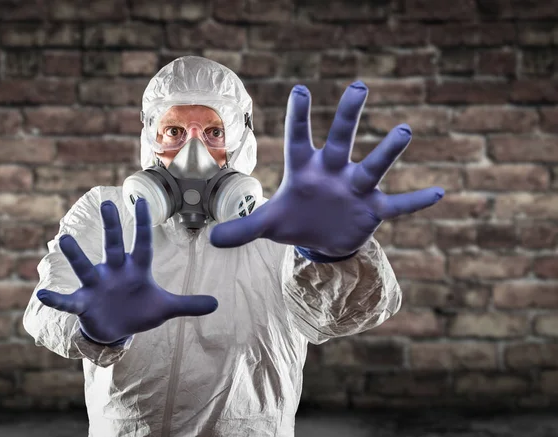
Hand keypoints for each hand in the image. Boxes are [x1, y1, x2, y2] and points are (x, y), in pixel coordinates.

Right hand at [37, 198, 217, 344]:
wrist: (117, 328)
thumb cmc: (140, 311)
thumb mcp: (165, 309)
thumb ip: (188, 304)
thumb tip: (217, 304)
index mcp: (136, 270)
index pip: (141, 243)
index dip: (142, 224)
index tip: (141, 201)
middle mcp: (115, 272)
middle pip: (112, 246)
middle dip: (110, 227)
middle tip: (106, 203)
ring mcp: (98, 286)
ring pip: (87, 267)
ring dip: (77, 255)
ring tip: (64, 239)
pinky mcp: (84, 303)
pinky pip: (69, 300)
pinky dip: (57, 299)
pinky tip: (43, 295)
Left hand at [210, 81, 443, 256]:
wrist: (321, 239)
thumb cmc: (295, 220)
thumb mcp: (268, 225)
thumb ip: (243, 228)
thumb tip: (212, 239)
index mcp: (305, 169)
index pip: (299, 137)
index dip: (299, 116)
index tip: (299, 90)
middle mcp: (333, 171)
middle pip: (341, 138)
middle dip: (348, 115)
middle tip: (358, 87)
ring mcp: (355, 188)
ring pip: (373, 165)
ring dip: (388, 151)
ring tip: (404, 132)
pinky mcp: (372, 209)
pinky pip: (397, 205)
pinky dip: (415, 201)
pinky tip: (439, 192)